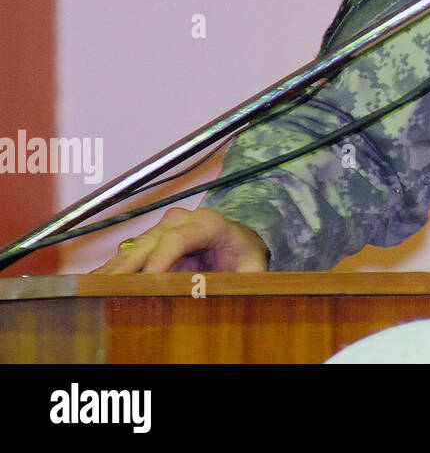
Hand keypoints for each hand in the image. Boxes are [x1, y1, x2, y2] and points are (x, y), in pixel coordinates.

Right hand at [90, 207, 269, 273]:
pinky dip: (112, 268)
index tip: (150, 278)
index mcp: (209, 223)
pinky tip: (95, 282)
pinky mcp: (151, 240)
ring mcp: (163, 228)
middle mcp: (182, 220)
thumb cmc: (243, 252)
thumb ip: (248, 276)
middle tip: (111, 284)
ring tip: (94, 286)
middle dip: (131, 263)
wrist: (236, 240)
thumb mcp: (254, 264)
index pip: (181, 238)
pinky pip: (129, 253)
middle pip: (152, 240)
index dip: (163, 257)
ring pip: (136, 246)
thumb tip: (237, 289)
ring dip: (115, 267)